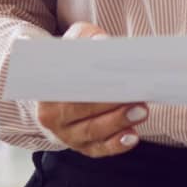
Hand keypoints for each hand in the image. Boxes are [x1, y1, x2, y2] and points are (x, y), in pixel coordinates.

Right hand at [30, 23, 149, 157]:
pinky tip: (133, 136)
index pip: (68, 90)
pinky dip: (117, 144)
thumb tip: (101, 41)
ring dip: (118, 123)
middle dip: (110, 106)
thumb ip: (86, 38)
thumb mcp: (74, 43)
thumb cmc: (72, 62)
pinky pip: (101, 148)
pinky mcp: (85, 146)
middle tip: (136, 98)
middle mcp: (52, 118)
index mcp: (46, 91)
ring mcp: (68, 135)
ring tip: (140, 111)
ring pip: (93, 132)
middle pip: (81, 113)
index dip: (90, 86)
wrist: (65, 84)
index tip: (112, 80)